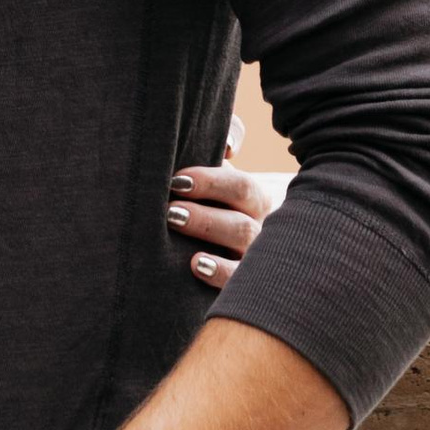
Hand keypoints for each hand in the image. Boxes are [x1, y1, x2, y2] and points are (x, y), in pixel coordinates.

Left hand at [168, 148, 280, 289]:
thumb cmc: (204, 202)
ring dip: (209, 231)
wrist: (202, 249)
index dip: (211, 181)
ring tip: (174, 224)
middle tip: (170, 210)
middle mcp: (259, 226)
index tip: (176, 181)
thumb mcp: (210, 173)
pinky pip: (239, 280)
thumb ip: (219, 144)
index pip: (241, 186)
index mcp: (252, 198)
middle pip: (243, 217)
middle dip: (205, 211)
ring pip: (244, 242)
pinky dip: (219, 271)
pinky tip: (195, 264)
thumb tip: (229, 146)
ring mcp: (254, 257)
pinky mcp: (244, 285)